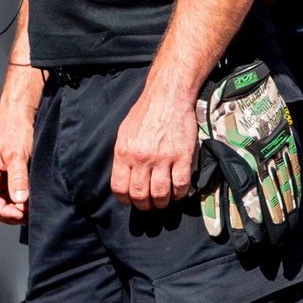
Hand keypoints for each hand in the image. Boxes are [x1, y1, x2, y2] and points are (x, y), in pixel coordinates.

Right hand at [0, 88, 36, 225]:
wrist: (19, 112)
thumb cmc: (15, 129)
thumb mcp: (18, 154)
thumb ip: (18, 178)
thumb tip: (20, 201)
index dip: (4, 211)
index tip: (21, 214)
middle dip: (9, 213)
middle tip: (28, 215)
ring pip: (2, 200)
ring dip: (14, 208)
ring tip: (31, 210)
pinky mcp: (6, 173)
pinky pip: (9, 192)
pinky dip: (18, 199)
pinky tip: (30, 201)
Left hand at [109, 78, 197, 209]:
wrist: (168, 96)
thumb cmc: (145, 114)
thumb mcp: (124, 133)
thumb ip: (123, 156)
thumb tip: (124, 177)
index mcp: (124, 153)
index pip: (120, 188)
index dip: (126, 200)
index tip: (132, 201)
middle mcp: (141, 158)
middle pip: (140, 195)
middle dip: (144, 205)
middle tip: (149, 204)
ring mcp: (163, 158)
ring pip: (160, 194)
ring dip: (162, 202)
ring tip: (163, 200)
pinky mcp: (183, 156)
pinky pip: (181, 184)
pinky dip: (179, 193)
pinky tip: (178, 192)